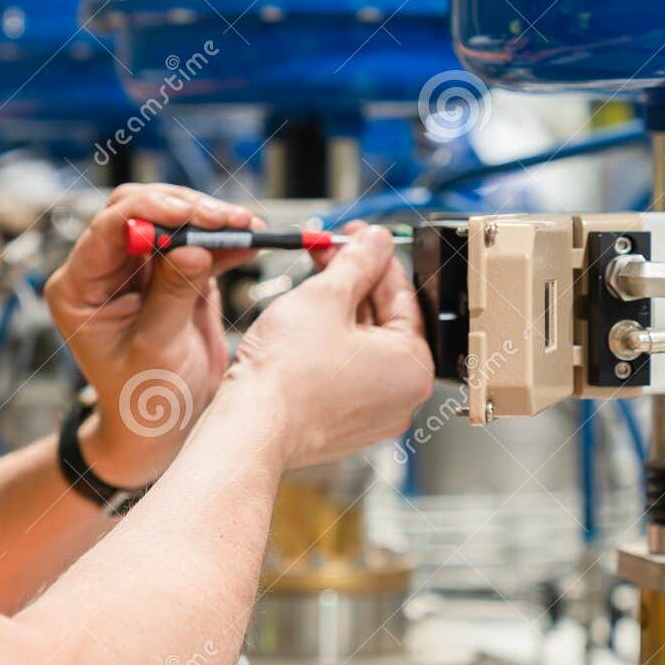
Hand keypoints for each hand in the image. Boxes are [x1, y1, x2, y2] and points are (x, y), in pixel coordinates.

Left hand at [44, 184, 260, 486]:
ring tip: (248, 228)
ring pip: (173, 221)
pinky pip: (199, 244)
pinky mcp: (175, 275)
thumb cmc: (142, 398)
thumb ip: (172, 295)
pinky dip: (225, 242)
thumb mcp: (156, 349)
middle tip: (227, 221)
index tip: (191, 215)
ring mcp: (142, 270)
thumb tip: (195, 248)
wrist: (161, 425)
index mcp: (80, 287)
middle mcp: (106, 270)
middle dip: (186, 210)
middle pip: (141, 211)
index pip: (108, 227)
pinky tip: (250, 243)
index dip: (150, 212)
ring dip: (212, 221)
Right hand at [220, 224, 434, 468]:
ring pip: (361, 344)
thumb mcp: (325, 297)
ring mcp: (371, 414)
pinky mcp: (341, 423)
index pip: (403, 295)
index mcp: (413, 367)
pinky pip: (345, 371)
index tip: (359, 238)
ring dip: (338, 309)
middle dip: (353, 281)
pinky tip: (305, 320)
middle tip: (330, 252)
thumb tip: (375, 242)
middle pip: (382, 319)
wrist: (250, 426)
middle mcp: (400, 396)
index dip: (376, 257)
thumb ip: (357, 262)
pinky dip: (329, 343)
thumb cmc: (287, 377)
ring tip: (312, 281)